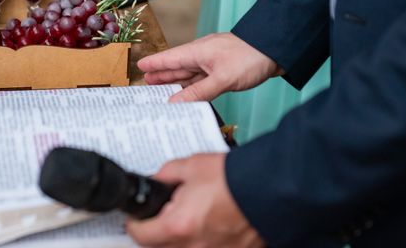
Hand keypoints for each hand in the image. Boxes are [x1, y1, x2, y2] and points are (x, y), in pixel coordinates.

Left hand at [126, 153, 265, 247]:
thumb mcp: (192, 166)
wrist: (271, 189)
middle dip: (157, 233)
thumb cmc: (235, 178)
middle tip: (165, 216)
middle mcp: (193, 247)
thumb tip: (156, 180)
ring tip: (191, 219)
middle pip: (160, 247)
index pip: (140, 235)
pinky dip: (202, 241)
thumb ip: (167, 174)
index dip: (135, 224)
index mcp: (178, 226)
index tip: (135, 220)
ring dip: (181, 238)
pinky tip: (210, 226)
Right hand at [138, 33, 281, 101]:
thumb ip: (198, 92)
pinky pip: (202, 79)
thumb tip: (175, 103)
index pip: (170, 58)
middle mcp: (203, 56)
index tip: (140, 66)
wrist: (278, 50)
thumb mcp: (222, 79)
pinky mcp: (225, 70)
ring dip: (176, 81)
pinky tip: (189, 91)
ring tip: (162, 87)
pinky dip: (193, 86)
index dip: (155, 63)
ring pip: (190, 73)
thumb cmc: (250, 57)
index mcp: (197, 52)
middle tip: (147, 82)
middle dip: (162, 74)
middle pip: (177, 66)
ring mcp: (214, 62)